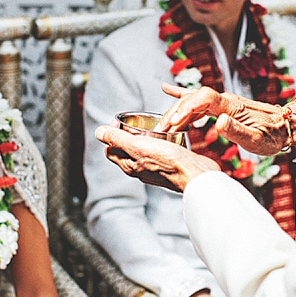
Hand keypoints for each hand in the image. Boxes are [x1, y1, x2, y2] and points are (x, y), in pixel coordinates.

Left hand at [95, 125, 219, 191]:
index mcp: (129, 165)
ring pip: (142, 150)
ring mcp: (154, 168)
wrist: (196, 175)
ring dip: (144, 137)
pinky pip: (158, 152)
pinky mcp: (168, 166)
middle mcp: (139, 168)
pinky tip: (167, 136)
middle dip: (127, 133)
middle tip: (137, 122)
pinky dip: (158, 142)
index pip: (110, 149)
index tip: (122, 121)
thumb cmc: (169, 162)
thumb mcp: (138, 146)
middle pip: (126, 149)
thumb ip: (117, 139)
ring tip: (152, 127)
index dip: (112, 133)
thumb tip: (98, 132)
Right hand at [157, 83, 295, 155]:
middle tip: (162, 130)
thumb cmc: (273, 136)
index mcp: (232, 106)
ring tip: (162, 126)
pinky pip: (199, 99)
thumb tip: (218, 122)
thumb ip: (237, 131)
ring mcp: (223, 101)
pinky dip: (182, 95)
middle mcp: (225, 100)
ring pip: (193, 100)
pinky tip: (168, 89)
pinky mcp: (222, 106)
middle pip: (193, 98)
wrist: (287, 127)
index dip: (186, 108)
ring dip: (176, 110)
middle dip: (175, 112)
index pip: (203, 98)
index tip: (174, 123)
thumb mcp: (257, 140)